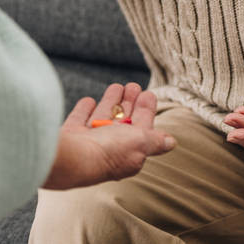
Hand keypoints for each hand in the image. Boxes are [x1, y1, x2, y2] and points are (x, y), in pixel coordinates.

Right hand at [43, 82, 175, 189]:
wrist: (72, 158)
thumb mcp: (140, 142)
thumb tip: (171, 142)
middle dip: (130, 103)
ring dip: (111, 102)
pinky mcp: (71, 136)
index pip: (141, 128)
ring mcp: (88, 142)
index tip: (149, 94)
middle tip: (134, 86)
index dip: (146, 111)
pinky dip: (84, 109)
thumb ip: (155, 141)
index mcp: (128, 152)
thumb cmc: (109, 151)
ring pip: (102, 118)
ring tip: (117, 86)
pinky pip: (79, 120)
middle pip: (122, 122)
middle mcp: (109, 149)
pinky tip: (89, 100)